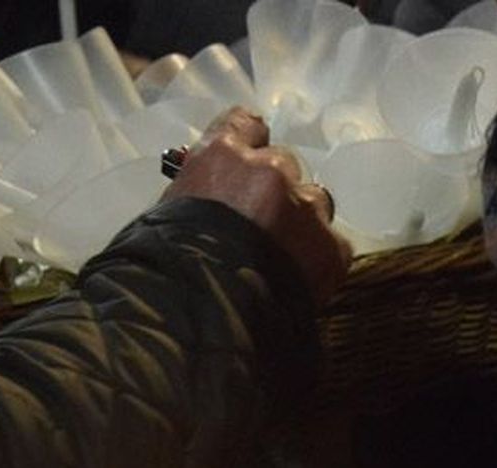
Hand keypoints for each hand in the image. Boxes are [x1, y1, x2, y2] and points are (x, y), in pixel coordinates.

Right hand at [162, 106, 352, 304]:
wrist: (202, 314)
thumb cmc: (164, 267)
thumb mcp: (167, 213)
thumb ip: (198, 192)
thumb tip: (208, 196)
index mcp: (222, 155)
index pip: (245, 124)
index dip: (247, 144)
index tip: (246, 161)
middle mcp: (270, 170)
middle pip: (284, 165)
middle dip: (273, 190)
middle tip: (258, 224)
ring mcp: (305, 208)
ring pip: (314, 203)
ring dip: (300, 222)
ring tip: (281, 257)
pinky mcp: (331, 249)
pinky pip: (332, 246)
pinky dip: (317, 261)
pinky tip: (296, 282)